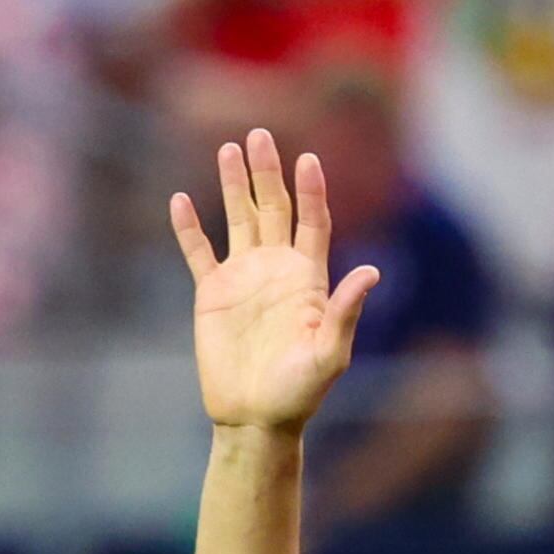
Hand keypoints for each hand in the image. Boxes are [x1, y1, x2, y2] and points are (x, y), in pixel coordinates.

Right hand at [168, 127, 379, 434]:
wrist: (256, 419)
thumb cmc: (299, 394)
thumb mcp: (330, 355)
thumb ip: (345, 312)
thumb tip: (372, 271)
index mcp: (307, 279)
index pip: (312, 222)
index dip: (311, 191)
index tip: (308, 159)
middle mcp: (276, 270)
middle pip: (273, 208)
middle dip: (268, 172)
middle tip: (260, 134)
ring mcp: (243, 279)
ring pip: (238, 219)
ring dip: (234, 185)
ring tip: (229, 149)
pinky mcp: (211, 295)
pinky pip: (198, 253)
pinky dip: (189, 228)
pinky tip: (181, 199)